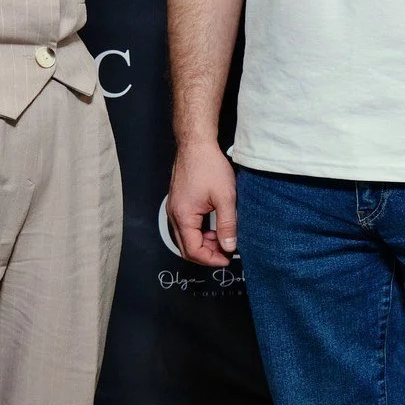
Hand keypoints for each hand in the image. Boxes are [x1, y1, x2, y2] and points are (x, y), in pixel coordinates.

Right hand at [168, 136, 239, 266]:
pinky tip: (215, 226)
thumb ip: (227, 224)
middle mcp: (174, 215)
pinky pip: (187, 226)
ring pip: (187, 238)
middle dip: (207, 253)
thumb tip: (229, 246)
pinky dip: (200, 232)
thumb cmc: (208, 166)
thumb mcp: (225, 197)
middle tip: (226, 251)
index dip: (211, 259)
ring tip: (223, 237)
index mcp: (184, 216)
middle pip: (187, 248)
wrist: (196, 145)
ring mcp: (175, 209)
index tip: (227, 259)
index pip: (193, 251)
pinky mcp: (179, 204)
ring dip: (204, 242)